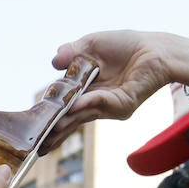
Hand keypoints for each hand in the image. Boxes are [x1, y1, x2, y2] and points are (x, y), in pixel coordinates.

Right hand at [43, 31, 188, 151]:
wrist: (155, 49)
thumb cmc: (126, 45)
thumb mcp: (91, 44)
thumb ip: (71, 52)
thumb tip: (53, 62)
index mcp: (87, 88)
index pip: (64, 104)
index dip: (50, 112)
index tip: (33, 123)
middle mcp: (96, 101)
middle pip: (71, 118)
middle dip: (54, 130)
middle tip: (36, 143)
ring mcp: (109, 106)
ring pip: (83, 115)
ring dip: (65, 122)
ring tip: (49, 131)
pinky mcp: (122, 105)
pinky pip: (100, 104)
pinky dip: (86, 104)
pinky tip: (73, 107)